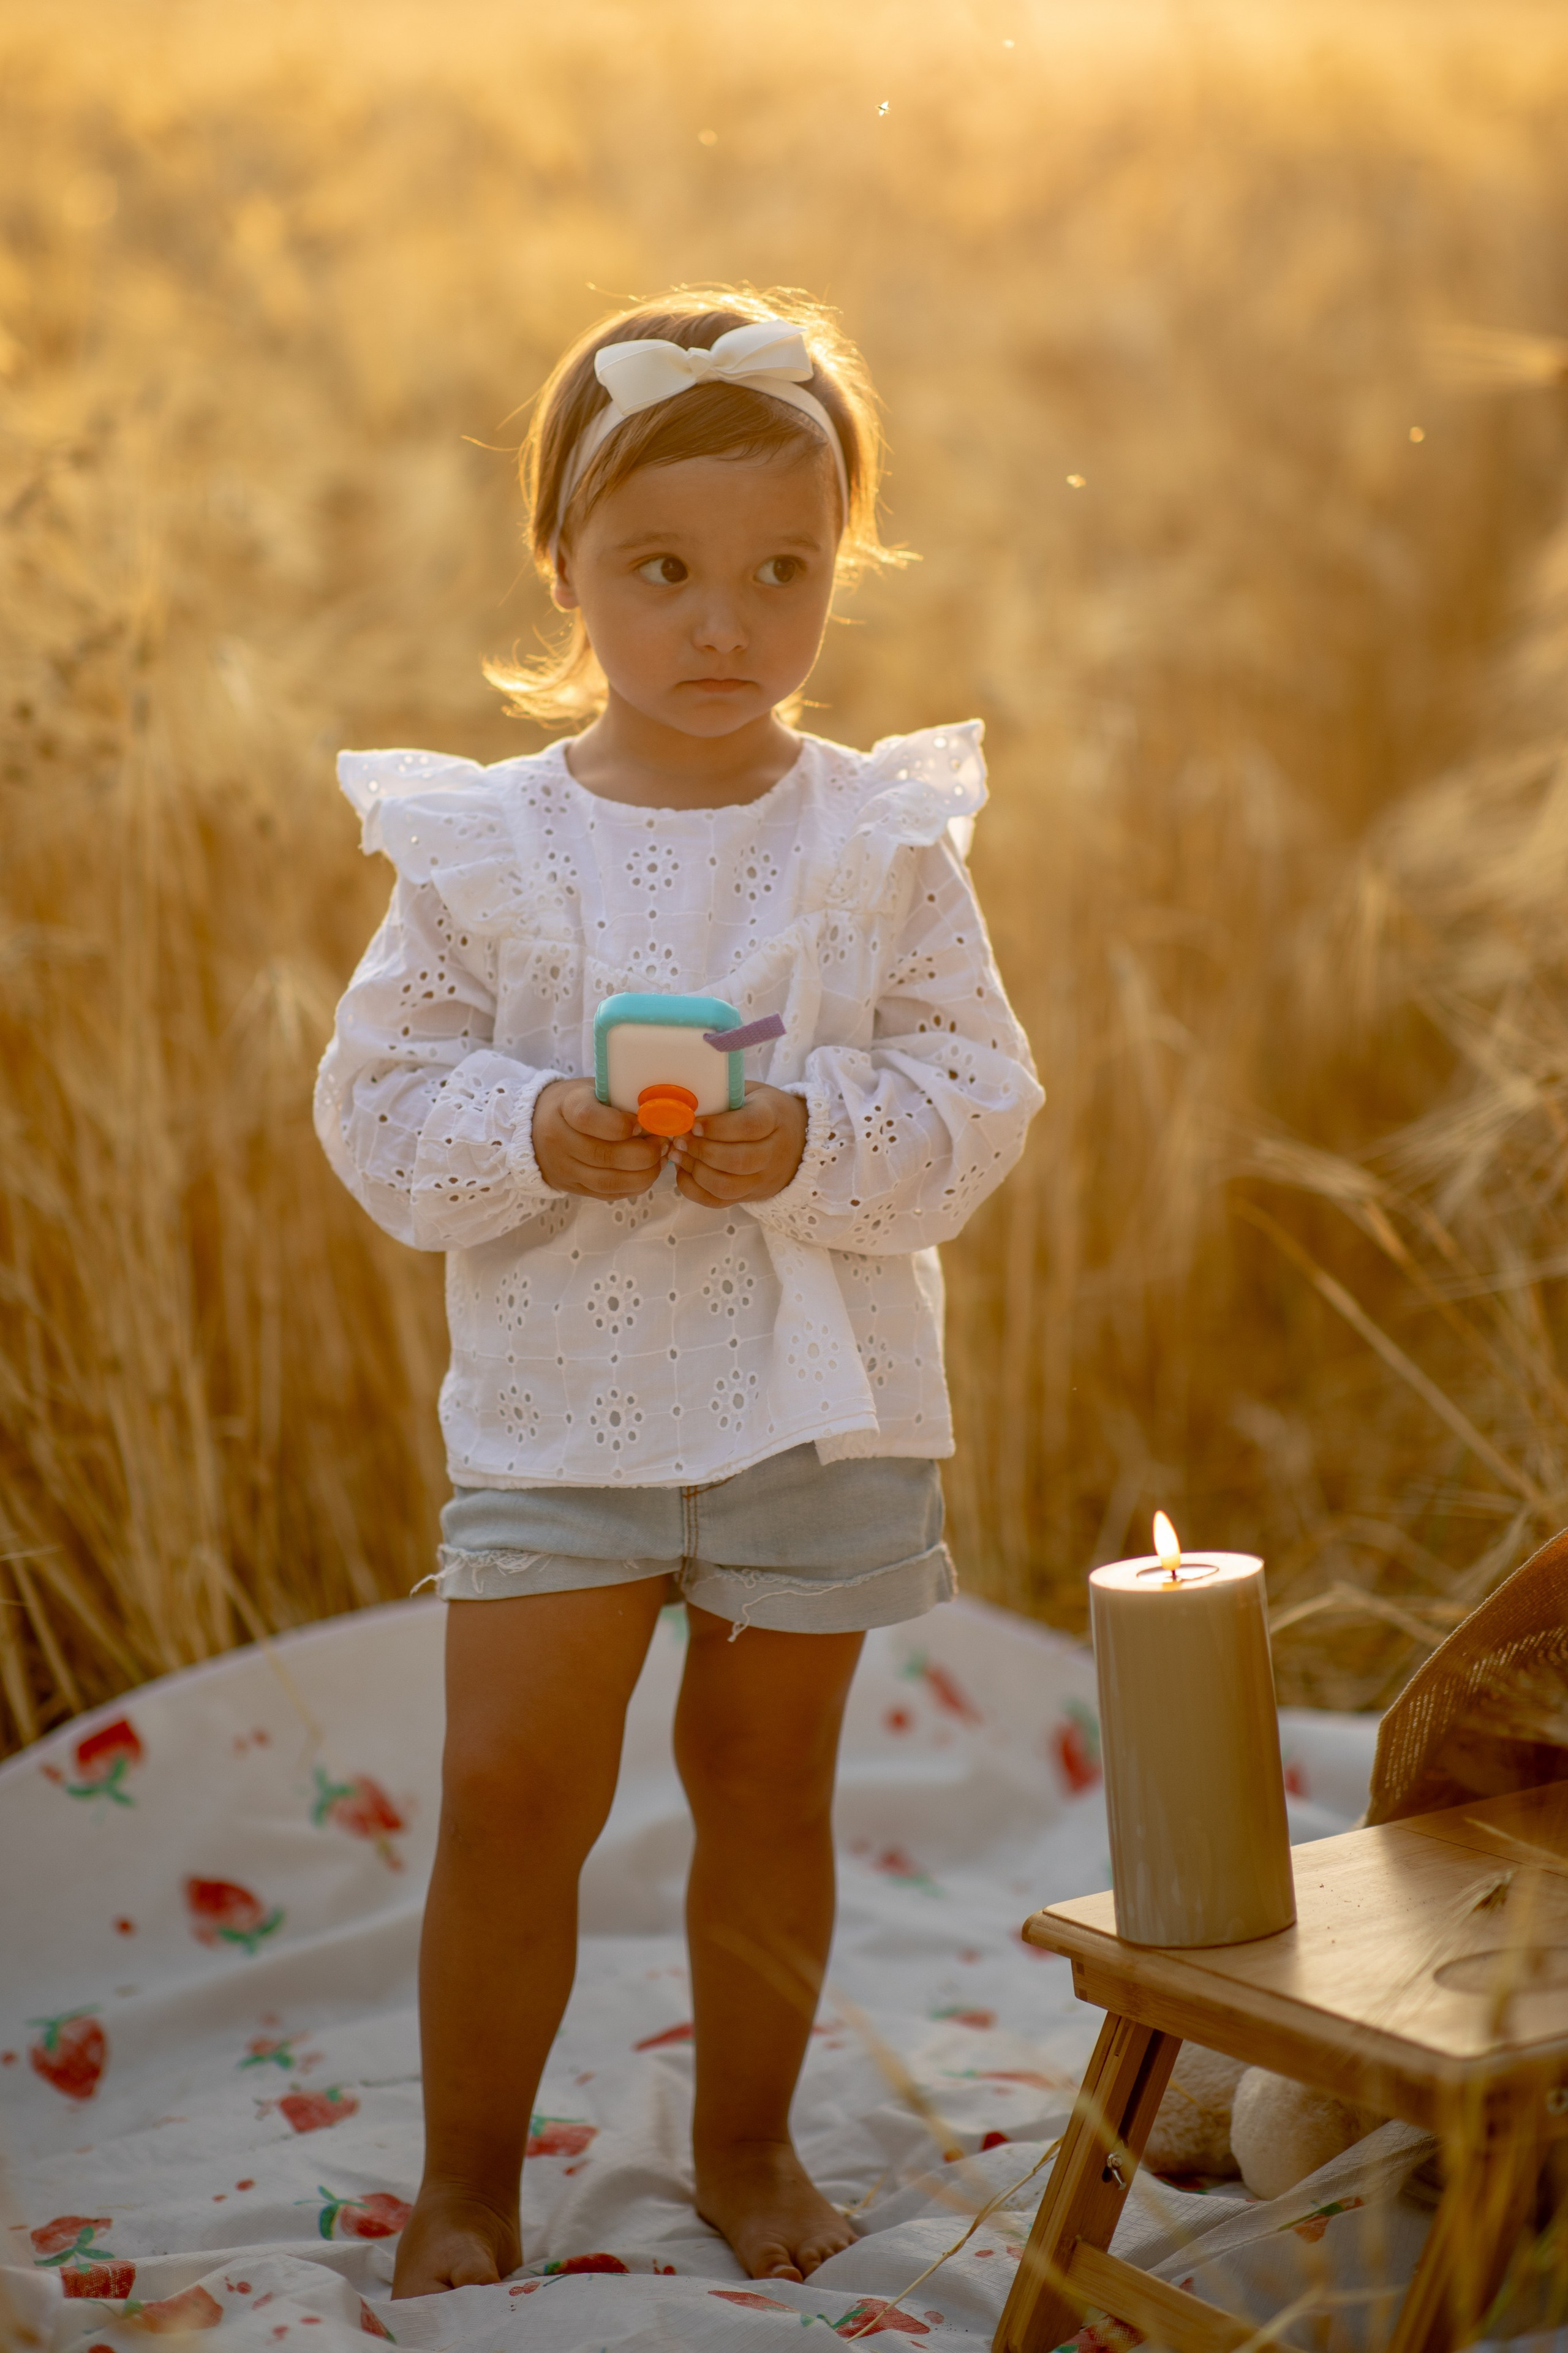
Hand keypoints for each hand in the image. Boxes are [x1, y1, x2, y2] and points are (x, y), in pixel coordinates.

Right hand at [533, 1078, 666, 1198]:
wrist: (539, 1127)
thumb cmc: (579, 1102)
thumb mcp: (594, 1089)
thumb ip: (621, 1099)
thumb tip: (661, 1115)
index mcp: (565, 1107)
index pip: (587, 1118)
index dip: (619, 1124)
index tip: (642, 1122)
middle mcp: (559, 1140)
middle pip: (603, 1155)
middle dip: (643, 1153)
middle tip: (664, 1143)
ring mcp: (564, 1168)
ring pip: (608, 1180)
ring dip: (644, 1174)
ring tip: (661, 1159)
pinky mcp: (573, 1188)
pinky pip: (608, 1193)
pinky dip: (635, 1186)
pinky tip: (649, 1173)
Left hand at [669, 1084, 806, 1207]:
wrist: (797, 1140)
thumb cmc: (764, 1110)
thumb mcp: (752, 1093)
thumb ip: (724, 1095)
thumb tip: (684, 1103)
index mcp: (775, 1118)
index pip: (750, 1126)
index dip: (718, 1127)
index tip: (695, 1123)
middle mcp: (773, 1153)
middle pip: (739, 1161)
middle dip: (702, 1151)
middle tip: (680, 1139)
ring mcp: (762, 1179)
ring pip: (727, 1186)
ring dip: (695, 1171)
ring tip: (677, 1153)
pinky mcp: (749, 1195)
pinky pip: (718, 1201)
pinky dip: (694, 1189)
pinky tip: (684, 1170)